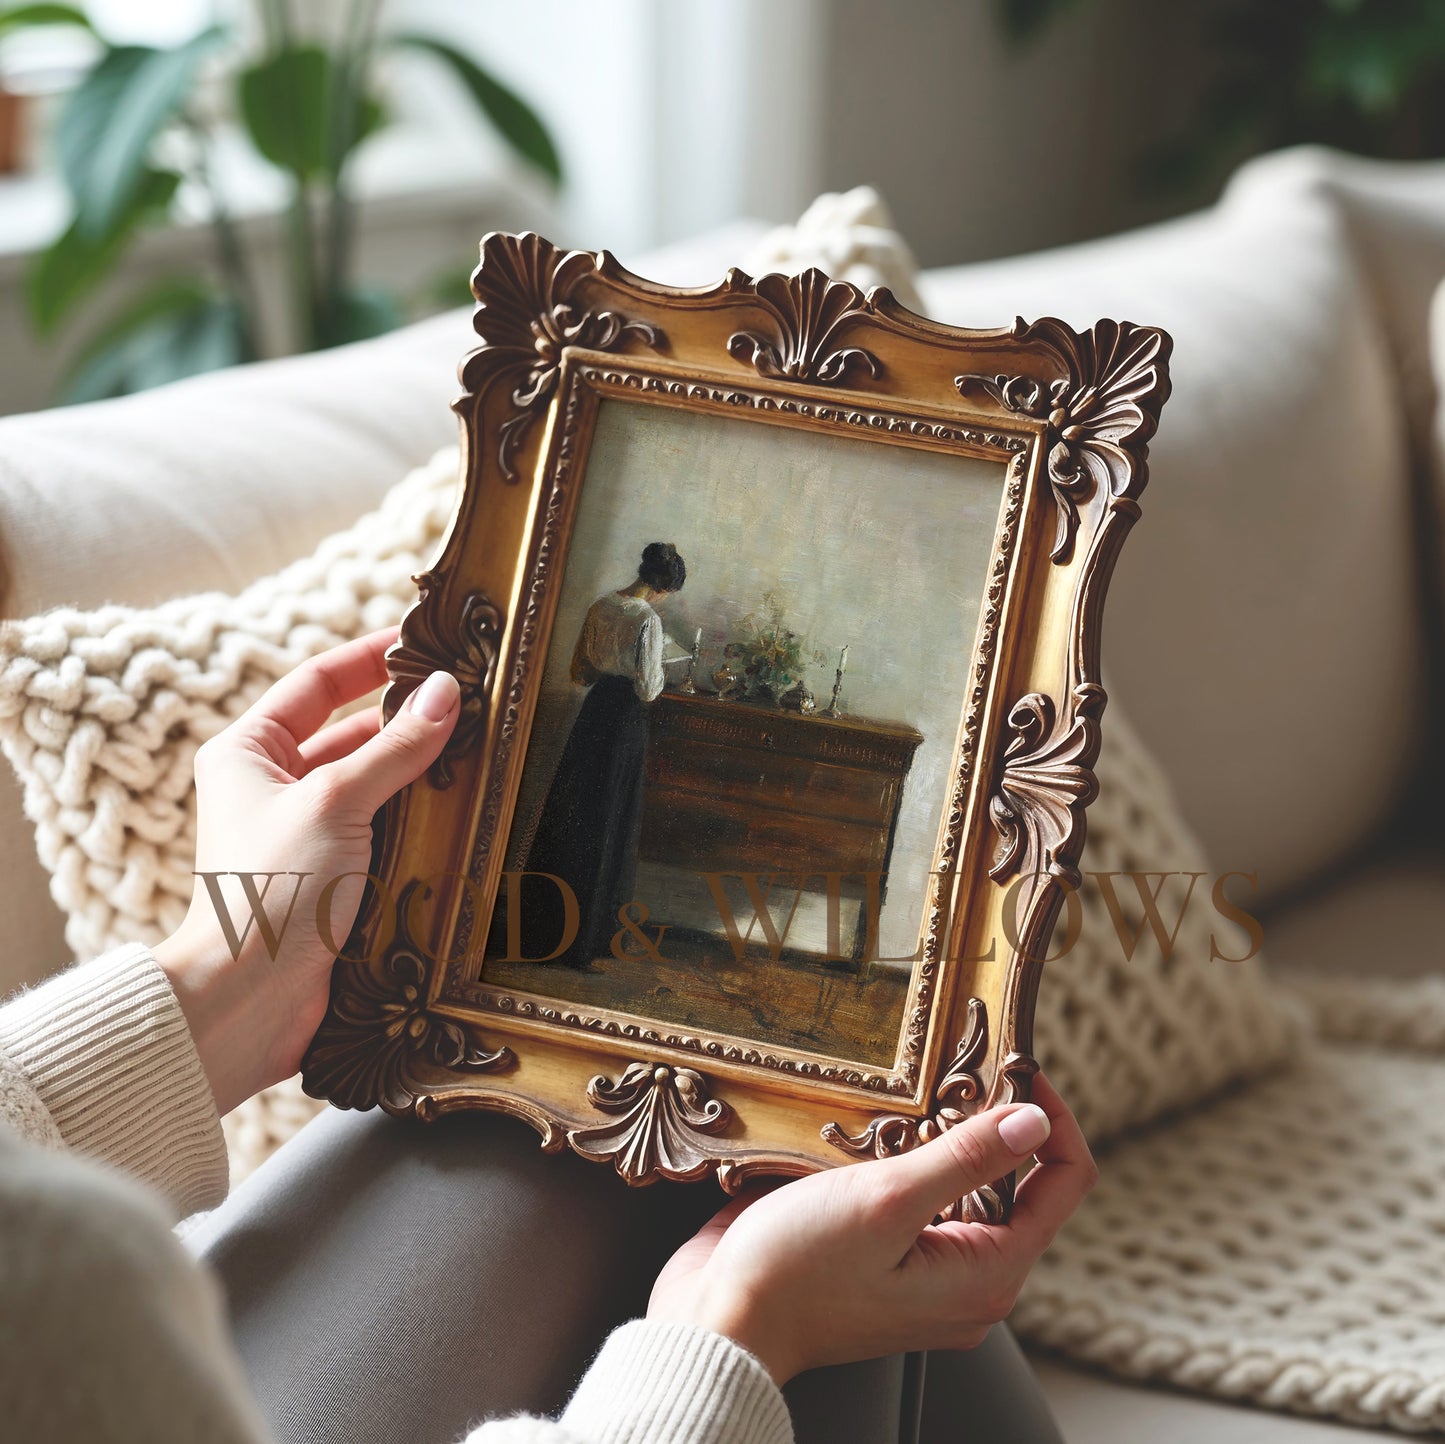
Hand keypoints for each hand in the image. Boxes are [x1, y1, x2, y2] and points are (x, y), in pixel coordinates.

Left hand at [153, 629, 459, 1114]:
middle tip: (474, 703)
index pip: (317, 682)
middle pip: (351, 734)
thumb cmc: (271, 889)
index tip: (428, 643)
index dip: (371, 658)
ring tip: (482, 752)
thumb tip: (447, 690)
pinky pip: (385, 833)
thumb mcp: (337, 801)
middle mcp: (272, 788)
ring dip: (420, 774)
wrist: (248, 1000)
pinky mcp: (333, 880)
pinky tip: (466, 813)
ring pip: (375, 786)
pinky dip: (421, 822)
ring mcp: (304, 836)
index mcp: (248, 752)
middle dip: (409, 722)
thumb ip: (395, 747)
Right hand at [648, 1074, 1094, 1384]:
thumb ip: (968, 1159)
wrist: (716, 1322)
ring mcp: (922, 1268)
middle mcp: (965, 1277)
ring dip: (937, 1132)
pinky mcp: (879, 1253)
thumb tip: (1034, 1119)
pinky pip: (913, 1192)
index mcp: (987, 1275)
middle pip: (1015, 1179)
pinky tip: (864, 1127)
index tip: (1014, 1067)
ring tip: (903, 1093)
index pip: (1062, 1184)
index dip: (1050, 1118)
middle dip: (989, 1119)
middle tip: (952, 1066)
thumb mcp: (888, 1201)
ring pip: (960, 1181)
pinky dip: (899, 1153)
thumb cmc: (795, 1275)